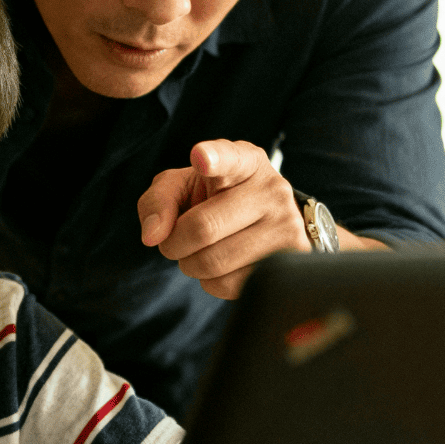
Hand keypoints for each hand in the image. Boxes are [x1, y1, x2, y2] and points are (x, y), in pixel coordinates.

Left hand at [138, 140, 308, 299]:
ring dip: (191, 265)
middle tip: (174, 243)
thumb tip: (153, 235)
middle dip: (174, 244)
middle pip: (203, 227)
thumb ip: (158, 201)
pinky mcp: (291, 259)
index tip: (200, 157)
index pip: (228, 158)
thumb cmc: (217, 200)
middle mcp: (271, 189)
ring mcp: (286, 225)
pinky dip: (212, 282)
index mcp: (243, 161)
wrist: (268, 222)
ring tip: (200, 253)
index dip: (213, 158)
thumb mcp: (183, 188)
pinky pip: (230, 285)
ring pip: (214, 262)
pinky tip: (223, 267)